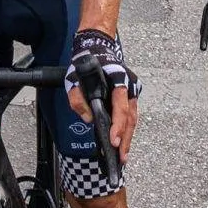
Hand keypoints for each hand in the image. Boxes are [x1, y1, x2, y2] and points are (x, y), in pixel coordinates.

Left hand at [64, 29, 139, 161]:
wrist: (98, 49)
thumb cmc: (87, 65)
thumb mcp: (74, 79)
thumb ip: (78, 99)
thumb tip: (89, 118)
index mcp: (118, 80)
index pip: (120, 108)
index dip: (118, 126)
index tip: (114, 142)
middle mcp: (129, 87)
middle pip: (130, 118)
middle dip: (126, 140)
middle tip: (121, 158)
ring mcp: (131, 92)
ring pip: (133, 119)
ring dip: (128, 138)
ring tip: (123, 156)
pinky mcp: (129, 97)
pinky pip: (130, 116)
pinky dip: (126, 130)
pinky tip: (122, 143)